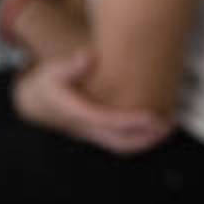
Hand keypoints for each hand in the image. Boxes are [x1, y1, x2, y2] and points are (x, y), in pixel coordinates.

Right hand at [13, 50, 172, 154]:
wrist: (36, 104)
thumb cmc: (47, 85)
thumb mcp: (53, 71)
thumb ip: (70, 66)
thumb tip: (88, 57)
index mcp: (77, 113)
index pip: (108, 121)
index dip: (132, 120)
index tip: (152, 116)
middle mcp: (86, 128)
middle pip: (120, 141)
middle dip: (146, 136)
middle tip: (167, 124)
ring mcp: (91, 134)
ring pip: (122, 146)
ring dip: (147, 140)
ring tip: (167, 127)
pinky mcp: (97, 135)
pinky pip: (121, 143)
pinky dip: (139, 139)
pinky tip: (152, 128)